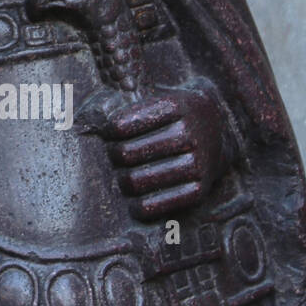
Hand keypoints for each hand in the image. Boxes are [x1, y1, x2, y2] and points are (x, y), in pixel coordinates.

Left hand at [89, 83, 233, 221]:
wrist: (218, 130)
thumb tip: (87, 121)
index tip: (110, 133)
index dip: (109, 132)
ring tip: (123, 176)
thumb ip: (125, 105)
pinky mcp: (201, 188)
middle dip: (114, 156)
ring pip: (139, 180)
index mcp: (175, 107)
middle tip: (115, 156)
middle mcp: (189, 134)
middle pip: (127, 154)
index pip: (122, 125)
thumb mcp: (156, 98)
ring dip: (123, 181)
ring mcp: (197, 162)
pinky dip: (142, 207)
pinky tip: (134, 203)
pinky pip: (162, 203)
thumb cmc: (173, 114)